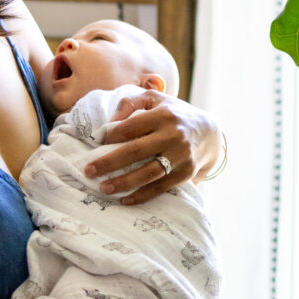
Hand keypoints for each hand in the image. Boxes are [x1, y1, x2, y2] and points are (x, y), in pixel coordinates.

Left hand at [84, 90, 221, 204]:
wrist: (210, 133)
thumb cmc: (174, 114)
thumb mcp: (156, 99)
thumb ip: (131, 102)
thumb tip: (111, 121)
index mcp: (163, 114)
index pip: (130, 127)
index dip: (109, 136)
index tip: (95, 144)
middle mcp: (173, 135)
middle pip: (135, 151)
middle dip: (108, 163)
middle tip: (88, 171)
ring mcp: (180, 156)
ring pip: (147, 173)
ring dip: (123, 182)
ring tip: (103, 188)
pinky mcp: (185, 173)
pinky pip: (160, 187)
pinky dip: (142, 195)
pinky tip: (124, 199)